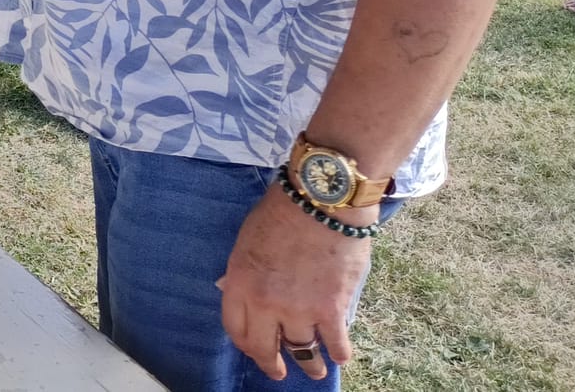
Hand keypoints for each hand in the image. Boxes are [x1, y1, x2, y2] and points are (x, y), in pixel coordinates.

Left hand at [217, 185, 373, 381]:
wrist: (320, 202)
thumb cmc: (280, 212)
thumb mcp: (246, 241)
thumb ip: (246, 273)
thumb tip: (248, 293)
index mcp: (240, 283)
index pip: (235, 329)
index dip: (245, 344)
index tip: (253, 349)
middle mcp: (266, 304)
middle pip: (264, 348)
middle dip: (270, 364)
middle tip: (277, 371)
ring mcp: (300, 310)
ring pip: (303, 352)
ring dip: (310, 364)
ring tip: (314, 370)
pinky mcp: (332, 310)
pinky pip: (336, 345)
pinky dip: (339, 353)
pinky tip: (339, 356)